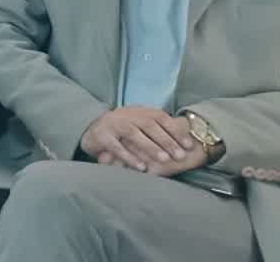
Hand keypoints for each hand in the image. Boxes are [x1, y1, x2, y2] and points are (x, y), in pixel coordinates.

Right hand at [80, 107, 197, 173]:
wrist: (90, 128)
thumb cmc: (121, 130)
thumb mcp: (138, 123)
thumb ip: (156, 127)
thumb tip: (185, 135)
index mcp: (138, 111)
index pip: (160, 117)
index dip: (176, 131)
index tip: (189, 146)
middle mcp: (126, 115)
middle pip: (149, 125)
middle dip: (167, 141)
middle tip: (180, 155)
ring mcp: (113, 124)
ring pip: (134, 134)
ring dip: (150, 147)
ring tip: (164, 159)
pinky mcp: (102, 136)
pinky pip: (117, 147)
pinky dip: (130, 157)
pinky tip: (141, 167)